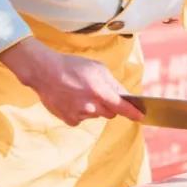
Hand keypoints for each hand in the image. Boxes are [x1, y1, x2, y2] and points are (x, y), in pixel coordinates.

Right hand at [0, 37, 143, 126]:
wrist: (45, 72)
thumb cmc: (73, 66)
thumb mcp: (98, 68)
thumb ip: (113, 84)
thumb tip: (125, 96)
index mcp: (100, 92)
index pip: (122, 107)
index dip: (133, 113)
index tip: (141, 116)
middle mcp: (91, 106)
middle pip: (110, 113)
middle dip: (109, 105)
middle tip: (97, 92)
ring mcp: (80, 115)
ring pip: (96, 115)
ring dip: (93, 107)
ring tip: (80, 92)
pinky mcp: (69, 120)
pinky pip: (82, 118)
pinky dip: (80, 111)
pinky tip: (72, 99)